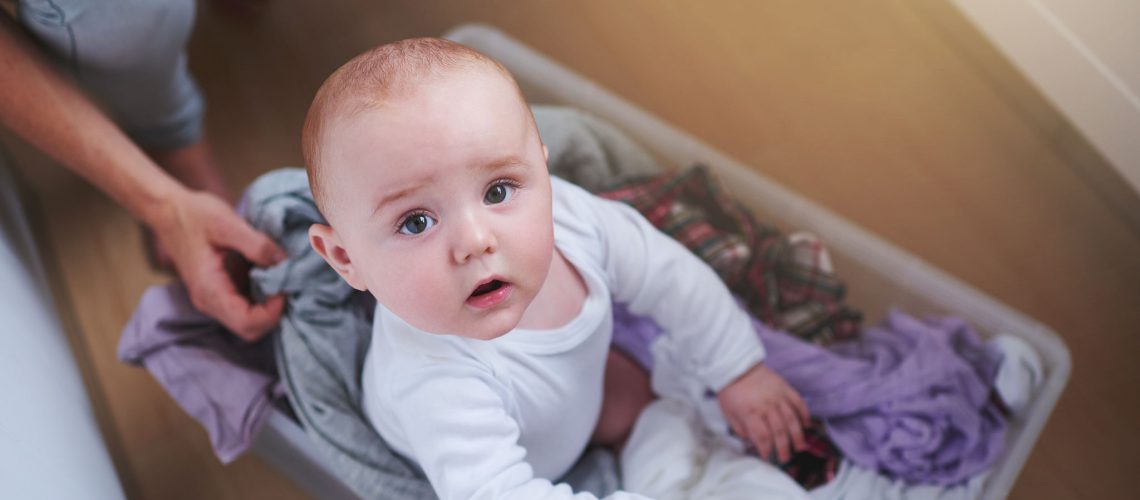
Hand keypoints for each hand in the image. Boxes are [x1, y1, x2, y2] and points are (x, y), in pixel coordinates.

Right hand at [151, 188, 286, 340]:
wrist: (169, 210)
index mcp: (209, 290)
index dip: (273, 312)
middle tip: (288, 283)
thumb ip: (257, 244)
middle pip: (250, 329)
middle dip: (275, 312)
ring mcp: (214, 299)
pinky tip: (272, 276)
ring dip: (270, 306)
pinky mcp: (220, 291)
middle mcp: (209, 302)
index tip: (286, 286)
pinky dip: (263, 298)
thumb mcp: (227, 223)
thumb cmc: (194, 215)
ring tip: (283, 279)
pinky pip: (245, 306)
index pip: (247, 323)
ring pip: (249, 321)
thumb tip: (284, 262)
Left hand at [717, 362, 809, 461]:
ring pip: (791, 419)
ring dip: (797, 435)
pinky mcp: (784, 387)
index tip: (766, 456)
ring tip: (800, 447)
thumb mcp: (727, 412)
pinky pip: (798, 402)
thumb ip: (739, 428)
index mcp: (750, 412)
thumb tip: (751, 440)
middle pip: (779, 431)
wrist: (736, 365)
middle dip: (783, 447)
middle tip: (785, 458)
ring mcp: (777, 396)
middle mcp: (766, 405)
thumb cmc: (730, 390)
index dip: (766, 449)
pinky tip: (806, 425)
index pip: (762, 436)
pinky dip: (804, 414)